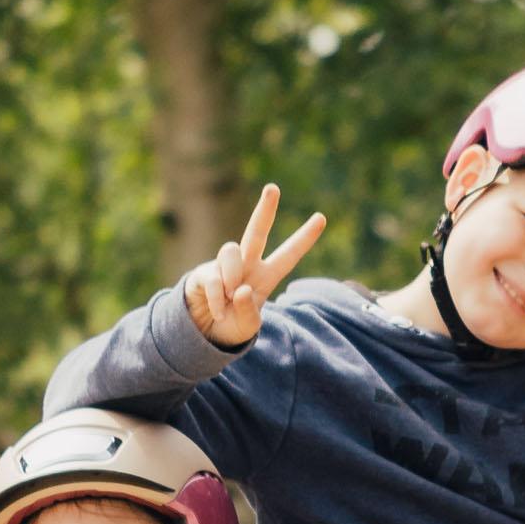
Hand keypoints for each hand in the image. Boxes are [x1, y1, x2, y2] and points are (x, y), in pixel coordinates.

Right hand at [179, 184, 328, 348]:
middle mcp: (247, 266)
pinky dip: (218, 299)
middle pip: (256, 232)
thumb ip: (249, 312)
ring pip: (231, 251)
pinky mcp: (204, 272)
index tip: (322, 217)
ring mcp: (224, 266)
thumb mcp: (248, 327)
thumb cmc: (232, 327)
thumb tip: (241, 289)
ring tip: (232, 297)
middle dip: (265, 210)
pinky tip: (218, 312)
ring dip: (232, 276)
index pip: (288, 255)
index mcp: (265, 277)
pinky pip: (213, 278)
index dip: (304, 238)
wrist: (203, 335)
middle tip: (273, 188)